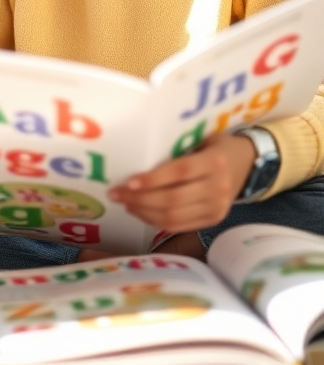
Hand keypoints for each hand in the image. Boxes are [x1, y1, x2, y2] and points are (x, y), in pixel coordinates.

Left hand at [108, 134, 255, 232]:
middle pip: (173, 199)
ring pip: (174, 217)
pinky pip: (180, 226)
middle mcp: (218, 187)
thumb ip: (176, 150)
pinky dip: (156, 221)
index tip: (128, 182)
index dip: (153, 179)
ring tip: (125, 203)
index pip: (180, 173)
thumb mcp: (200, 139)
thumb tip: (134, 159)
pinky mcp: (214, 220)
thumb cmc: (214, 145)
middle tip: (116, 194)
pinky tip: (141, 212)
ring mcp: (218, 208)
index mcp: (214, 162)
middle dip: (140, 199)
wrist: (249, 162)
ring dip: (144, 212)